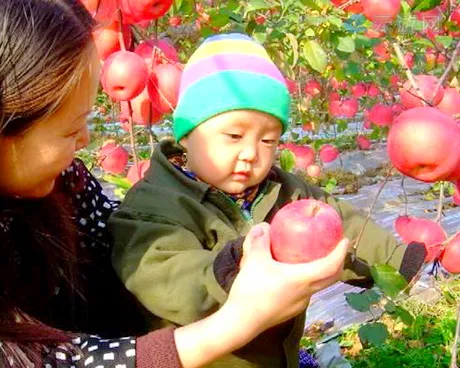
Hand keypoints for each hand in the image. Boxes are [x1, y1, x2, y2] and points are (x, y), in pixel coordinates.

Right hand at [173, 223, 348, 367]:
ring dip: (321, 272)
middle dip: (337, 263)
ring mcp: (299, 304)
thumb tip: (264, 226)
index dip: (340, 253)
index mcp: (303, 279)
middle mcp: (306, 293)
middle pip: (330, 278)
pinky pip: (306, 292)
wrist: (241, 322)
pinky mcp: (290, 310)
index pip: (331, 266)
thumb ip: (259, 240)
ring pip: (318, 286)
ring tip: (313, 259)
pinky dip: (308, 280)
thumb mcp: (253, 260)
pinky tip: (292, 275)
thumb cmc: (251, 290)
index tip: (345, 240)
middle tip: (335, 248)